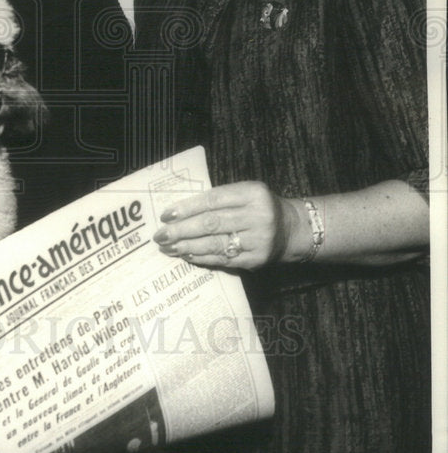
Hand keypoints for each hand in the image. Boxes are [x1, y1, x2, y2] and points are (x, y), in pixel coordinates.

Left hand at [152, 181, 295, 269]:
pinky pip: (224, 259)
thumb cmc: (258, 207)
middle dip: (182, 230)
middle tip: (161, 235)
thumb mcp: (244, 193)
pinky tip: (187, 255)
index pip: (213, 200)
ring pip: (215, 243)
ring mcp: (259, 240)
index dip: (187, 208)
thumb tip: (179, 212)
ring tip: (169, 247)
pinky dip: (202, 257)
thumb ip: (218, 198)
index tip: (165, 215)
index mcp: (252, 193)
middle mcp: (257, 216)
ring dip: (187, 246)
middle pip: (211, 223)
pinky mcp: (256, 259)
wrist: (290, 229)